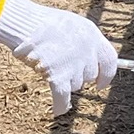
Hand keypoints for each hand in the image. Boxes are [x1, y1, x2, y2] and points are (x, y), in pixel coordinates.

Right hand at [0, 0, 117, 114]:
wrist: (24, 23)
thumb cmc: (43, 23)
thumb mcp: (72, 25)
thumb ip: (85, 42)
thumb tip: (92, 61)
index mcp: (92, 34)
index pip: (110, 60)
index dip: (107, 74)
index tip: (102, 83)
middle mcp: (86, 50)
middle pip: (90, 75)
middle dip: (78, 75)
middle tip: (61, 65)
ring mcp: (73, 64)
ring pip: (75, 85)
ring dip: (63, 80)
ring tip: (48, 64)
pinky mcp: (57, 76)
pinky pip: (62, 97)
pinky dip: (60, 105)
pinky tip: (59, 110)